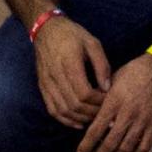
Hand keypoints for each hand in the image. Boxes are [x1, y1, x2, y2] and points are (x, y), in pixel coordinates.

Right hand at [32, 14, 110, 128]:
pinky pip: (52, 110)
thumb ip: (102, 65)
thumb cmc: (72, 34)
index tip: (108, 100)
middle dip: (91, 113)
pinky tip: (78, 121)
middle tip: (104, 112)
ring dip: (80, 118)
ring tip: (93, 117)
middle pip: (74, 105)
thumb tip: (107, 88)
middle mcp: (56, 76)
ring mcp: (47, 83)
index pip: (84, 93)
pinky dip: (66, 120)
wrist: (46, 30)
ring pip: (63, 111)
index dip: (98, 102)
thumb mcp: (92, 43)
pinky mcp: (42, 87)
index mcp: (69, 63)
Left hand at [76, 48, 151, 151]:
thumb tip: (90, 112)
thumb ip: (102, 97)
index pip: (96, 130)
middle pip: (110, 143)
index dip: (86, 145)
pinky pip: (144, 146)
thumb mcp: (113, 78)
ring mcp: (143, 121)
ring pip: (126, 148)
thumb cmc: (137, 70)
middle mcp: (128, 114)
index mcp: (114, 101)